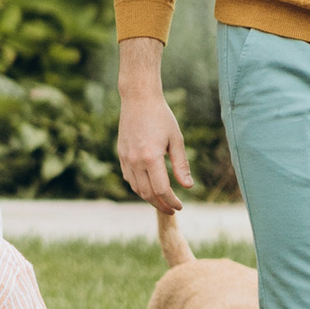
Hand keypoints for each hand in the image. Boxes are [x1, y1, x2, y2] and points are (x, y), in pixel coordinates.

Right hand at [114, 39, 192, 212]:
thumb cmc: (161, 117)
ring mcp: (126, 158)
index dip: (171, 201)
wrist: (138, 99)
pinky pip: (129, 177)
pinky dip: (138, 187)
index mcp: (151, 157)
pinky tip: (148, 187)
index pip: (162, 190)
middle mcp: (135, 160)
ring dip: (149, 198)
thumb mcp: (176, 140)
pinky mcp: (121, 154)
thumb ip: (181, 165)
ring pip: (136, 188)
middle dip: (161, 205)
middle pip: (147, 193)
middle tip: (172, 209)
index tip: (180, 206)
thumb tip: (188, 187)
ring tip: (161, 201)